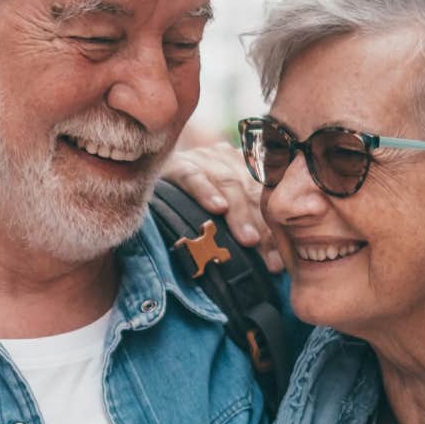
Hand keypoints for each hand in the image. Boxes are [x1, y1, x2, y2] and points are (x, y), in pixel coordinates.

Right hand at [159, 143, 281, 272]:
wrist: (145, 175)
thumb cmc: (192, 208)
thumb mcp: (224, 216)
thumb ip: (248, 228)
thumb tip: (274, 265)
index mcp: (245, 167)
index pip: (266, 199)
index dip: (274, 231)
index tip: (279, 262)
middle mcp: (227, 158)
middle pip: (251, 192)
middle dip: (262, 228)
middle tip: (270, 259)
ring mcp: (203, 157)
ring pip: (228, 183)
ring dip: (240, 214)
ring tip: (249, 241)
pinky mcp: (177, 163)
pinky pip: (193, 175)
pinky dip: (206, 191)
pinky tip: (217, 208)